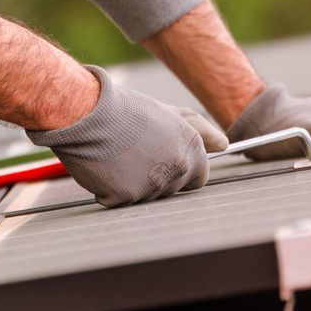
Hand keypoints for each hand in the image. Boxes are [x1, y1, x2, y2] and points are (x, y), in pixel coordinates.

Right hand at [29, 66, 208, 205]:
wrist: (86, 112)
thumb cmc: (123, 109)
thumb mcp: (166, 114)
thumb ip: (199, 129)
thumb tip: (225, 144)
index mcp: (191, 146)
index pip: (199, 177)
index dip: (179, 171)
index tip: (160, 160)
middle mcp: (179, 166)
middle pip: (173, 190)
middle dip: (154, 178)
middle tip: (131, 154)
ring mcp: (154, 184)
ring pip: (146, 197)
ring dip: (130, 183)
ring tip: (116, 156)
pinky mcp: (128, 196)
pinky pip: (119, 201)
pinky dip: (108, 189)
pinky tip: (103, 167)